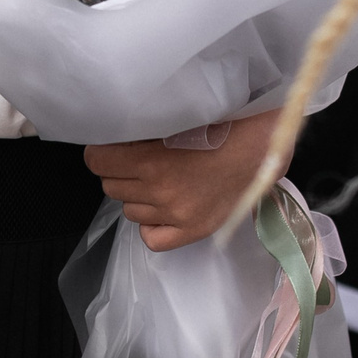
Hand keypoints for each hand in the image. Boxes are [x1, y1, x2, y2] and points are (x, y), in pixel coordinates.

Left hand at [86, 110, 280, 250]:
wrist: (261, 146)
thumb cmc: (221, 123)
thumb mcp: (175, 118)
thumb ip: (142, 130)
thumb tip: (111, 132)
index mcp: (151, 160)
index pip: (96, 161)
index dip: (101, 152)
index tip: (110, 147)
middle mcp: (160, 191)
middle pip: (111, 185)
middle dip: (120, 172)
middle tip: (139, 161)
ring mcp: (177, 215)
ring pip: (129, 210)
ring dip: (136, 195)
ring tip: (157, 180)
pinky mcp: (194, 230)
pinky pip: (152, 238)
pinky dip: (151, 224)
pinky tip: (162, 209)